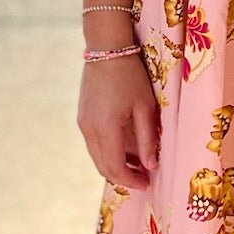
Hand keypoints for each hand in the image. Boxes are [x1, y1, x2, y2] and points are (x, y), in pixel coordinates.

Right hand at [78, 53, 159, 191]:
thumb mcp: (145, 107)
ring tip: (137, 164)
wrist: (107, 49)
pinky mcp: (82, 118)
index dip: (131, 180)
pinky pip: (93, 145)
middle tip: (144, 178)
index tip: (147, 184)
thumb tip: (151, 166)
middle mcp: (89, 130)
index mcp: (106, 128)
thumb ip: (147, 139)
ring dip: (115, 166)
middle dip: (123, 177)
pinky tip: (124, 148)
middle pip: (103, 167)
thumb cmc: (131, 76)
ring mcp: (83, 124)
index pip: (115, 167)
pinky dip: (108, 153)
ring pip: (96, 157)